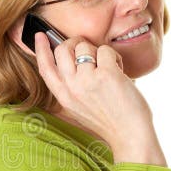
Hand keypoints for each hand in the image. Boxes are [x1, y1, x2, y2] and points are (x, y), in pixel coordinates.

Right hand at [34, 33, 165, 164]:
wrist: (130, 135)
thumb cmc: (109, 120)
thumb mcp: (79, 106)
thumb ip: (71, 86)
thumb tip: (70, 57)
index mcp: (63, 96)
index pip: (44, 68)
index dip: (40, 49)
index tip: (40, 35)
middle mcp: (72, 88)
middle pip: (62, 49)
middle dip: (75, 43)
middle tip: (88, 49)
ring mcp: (88, 80)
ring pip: (85, 47)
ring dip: (98, 52)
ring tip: (108, 68)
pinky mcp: (106, 75)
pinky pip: (105, 50)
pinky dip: (115, 57)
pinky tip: (119, 71)